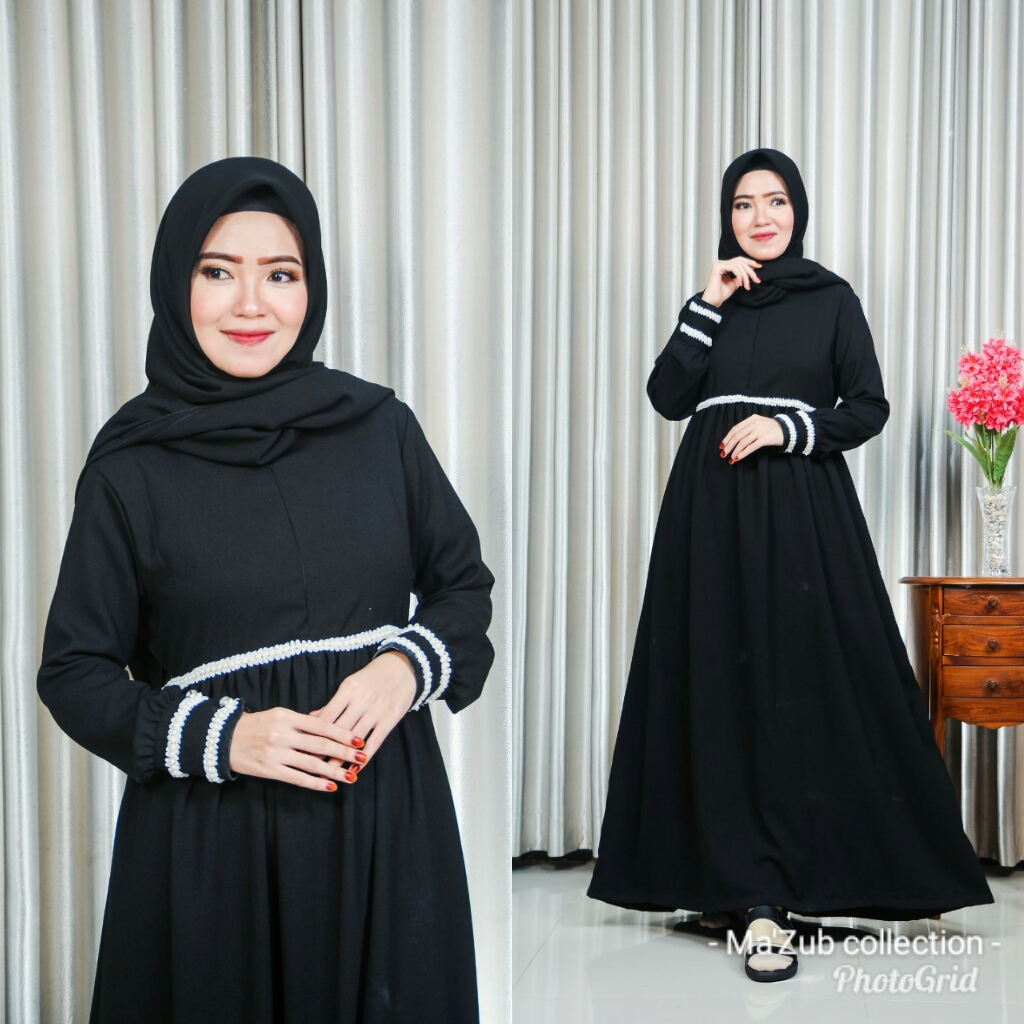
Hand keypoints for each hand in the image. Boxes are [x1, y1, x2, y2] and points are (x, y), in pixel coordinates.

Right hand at [229, 706, 367, 791]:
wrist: (224, 739)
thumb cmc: (257, 724)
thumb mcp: (278, 714)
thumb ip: (302, 721)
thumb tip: (328, 724)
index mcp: (287, 717)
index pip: (321, 725)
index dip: (342, 733)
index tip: (359, 739)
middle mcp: (282, 735)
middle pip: (320, 745)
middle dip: (344, 752)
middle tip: (363, 757)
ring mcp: (276, 754)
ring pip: (311, 764)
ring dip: (334, 771)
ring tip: (351, 775)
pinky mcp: (269, 770)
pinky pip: (297, 779)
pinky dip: (315, 783)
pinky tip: (330, 787)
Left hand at [311, 651, 417, 771]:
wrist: (402, 668)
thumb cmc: (372, 678)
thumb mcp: (351, 684)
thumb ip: (333, 703)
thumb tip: (311, 717)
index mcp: (348, 689)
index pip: (327, 715)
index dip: (314, 734)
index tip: (303, 749)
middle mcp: (362, 700)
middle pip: (338, 729)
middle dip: (324, 749)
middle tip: (310, 765)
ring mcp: (377, 710)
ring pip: (355, 738)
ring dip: (342, 757)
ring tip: (330, 772)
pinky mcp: (390, 718)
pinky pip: (375, 741)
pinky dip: (364, 756)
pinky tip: (356, 768)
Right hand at [701, 257, 761, 305]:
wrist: (714, 301)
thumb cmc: (722, 294)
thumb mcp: (735, 283)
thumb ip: (741, 275)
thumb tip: (751, 270)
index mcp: (724, 265)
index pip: (739, 260)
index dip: (750, 262)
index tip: (759, 267)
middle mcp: (720, 263)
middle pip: (740, 261)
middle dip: (750, 270)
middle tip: (757, 280)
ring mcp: (719, 264)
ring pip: (739, 265)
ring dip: (746, 276)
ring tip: (747, 285)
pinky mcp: (718, 267)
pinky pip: (734, 268)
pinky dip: (740, 276)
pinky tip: (740, 284)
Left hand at [720, 414, 784, 462]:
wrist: (787, 430)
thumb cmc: (771, 428)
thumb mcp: (759, 423)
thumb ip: (748, 428)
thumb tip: (734, 439)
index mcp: (751, 419)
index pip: (735, 429)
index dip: (727, 438)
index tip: (721, 446)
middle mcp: (754, 424)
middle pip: (737, 436)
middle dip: (728, 446)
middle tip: (723, 454)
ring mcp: (760, 431)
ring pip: (742, 442)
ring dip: (735, 451)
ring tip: (730, 458)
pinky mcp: (765, 439)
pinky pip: (751, 447)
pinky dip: (743, 453)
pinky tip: (738, 458)